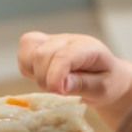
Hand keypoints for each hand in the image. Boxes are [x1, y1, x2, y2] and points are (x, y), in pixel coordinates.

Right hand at [17, 31, 131, 108]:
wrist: (107, 76)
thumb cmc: (107, 83)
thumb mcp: (102, 89)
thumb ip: (82, 85)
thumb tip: (60, 85)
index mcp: (88, 48)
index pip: (64, 55)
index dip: (55, 75)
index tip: (57, 91)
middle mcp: (69, 39)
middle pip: (42, 54)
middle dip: (45, 79)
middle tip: (59, 92)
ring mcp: (54, 40)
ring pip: (29, 51)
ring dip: (35, 73)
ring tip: (52, 84)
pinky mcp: (41, 45)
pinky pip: (24, 54)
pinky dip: (27, 68)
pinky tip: (43, 77)